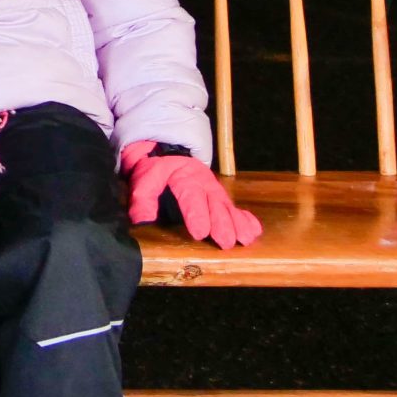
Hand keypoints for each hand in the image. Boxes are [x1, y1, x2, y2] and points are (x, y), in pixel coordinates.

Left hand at [120, 140, 261, 248]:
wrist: (168, 154)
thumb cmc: (157, 172)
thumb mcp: (145, 179)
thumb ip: (143, 199)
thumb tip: (142, 219)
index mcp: (183, 176)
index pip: (190, 194)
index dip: (196, 213)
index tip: (200, 232)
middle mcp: (203, 183)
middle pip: (214, 202)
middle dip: (221, 222)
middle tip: (226, 241)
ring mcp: (214, 190)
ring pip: (227, 206)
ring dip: (237, 223)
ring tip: (244, 239)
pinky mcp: (221, 197)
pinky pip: (235, 207)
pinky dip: (246, 219)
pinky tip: (254, 231)